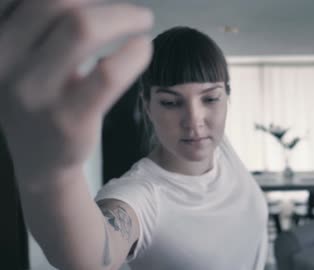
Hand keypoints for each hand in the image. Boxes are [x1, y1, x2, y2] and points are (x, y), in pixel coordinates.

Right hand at [0, 0, 152, 178]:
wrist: (41, 160)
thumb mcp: (25, 57)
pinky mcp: (69, 118)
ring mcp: (35, 92)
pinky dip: (134, 53)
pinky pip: (109, 73)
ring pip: (82, 28)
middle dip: (105, 1)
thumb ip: (44, 25)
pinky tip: (143, 48)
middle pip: (59, 2)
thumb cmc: (41, 98)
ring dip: (123, 16)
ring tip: (142, 20)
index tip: (98, 0)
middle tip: (132, 12)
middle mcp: (5, 62)